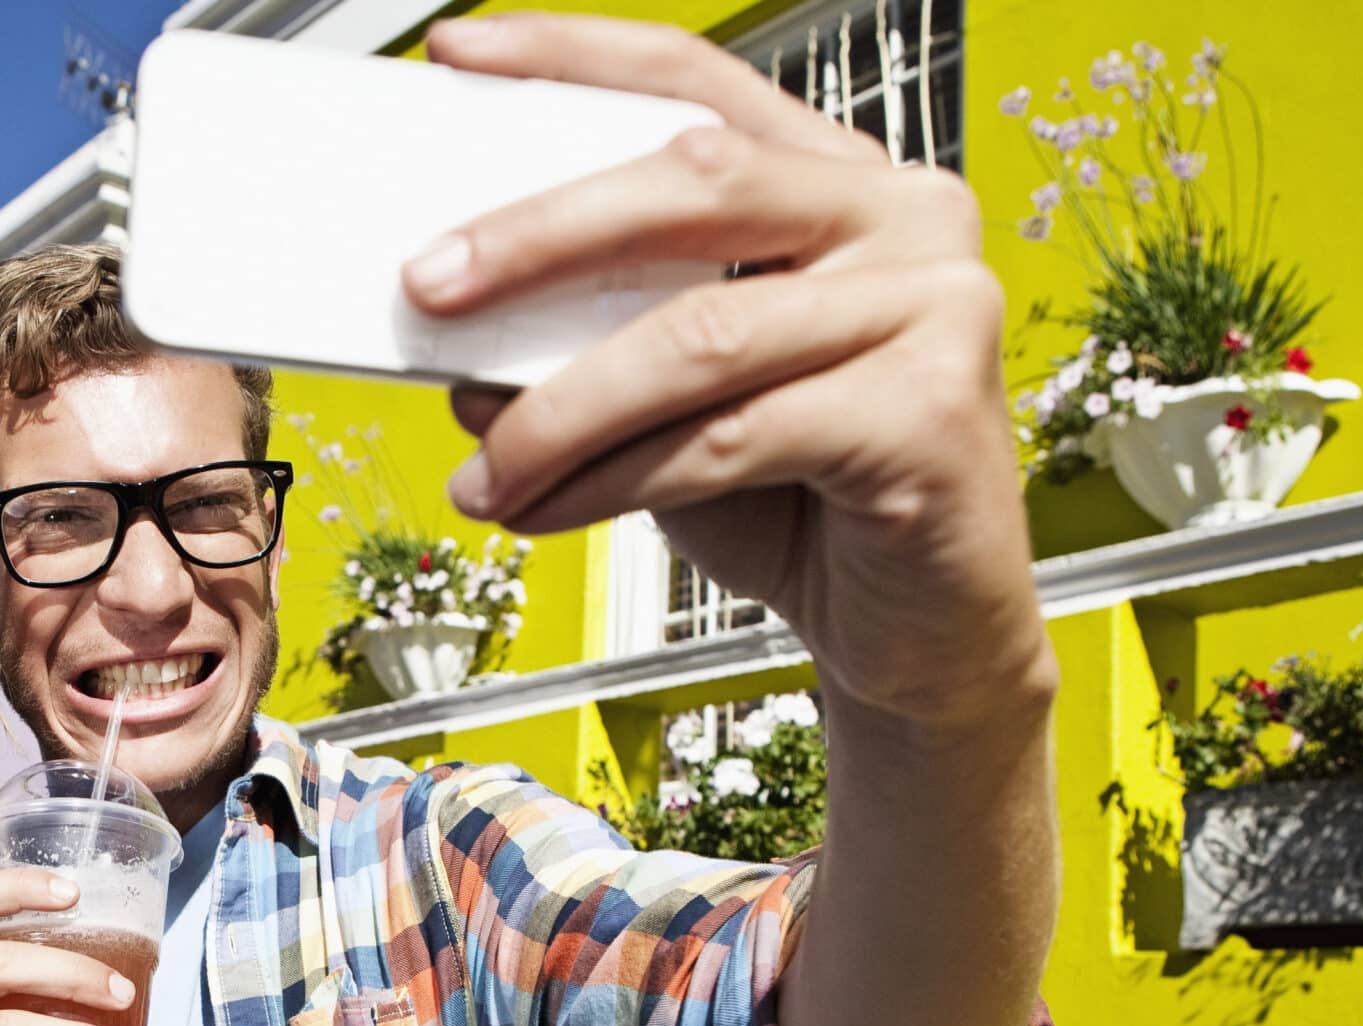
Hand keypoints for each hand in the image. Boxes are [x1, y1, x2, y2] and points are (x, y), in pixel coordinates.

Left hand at [404, 12, 1054, 731]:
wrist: (916, 632)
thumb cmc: (802, 502)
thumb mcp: (670, 407)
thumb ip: (588, 348)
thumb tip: (457, 339)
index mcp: (839, 182)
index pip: (698, 84)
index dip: (575, 58)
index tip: (460, 57)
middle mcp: (904, 216)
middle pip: (693, 183)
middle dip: (537, 234)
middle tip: (428, 284)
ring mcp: (934, 305)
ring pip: (697, 333)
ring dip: (558, 411)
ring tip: (484, 473)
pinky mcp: (929, 413)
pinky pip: (724, 439)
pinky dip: (609, 481)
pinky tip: (544, 511)